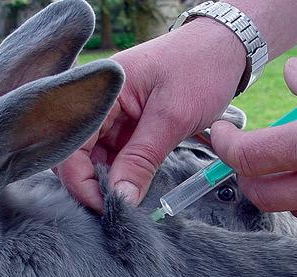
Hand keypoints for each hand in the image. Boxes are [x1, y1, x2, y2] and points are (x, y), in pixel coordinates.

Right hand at [56, 18, 246, 210]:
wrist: (226, 48)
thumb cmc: (201, 68)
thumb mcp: (172, 117)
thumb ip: (141, 159)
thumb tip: (120, 199)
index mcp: (99, 90)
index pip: (70, 143)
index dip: (80, 179)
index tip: (105, 205)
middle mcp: (97, 101)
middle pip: (75, 152)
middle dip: (90, 184)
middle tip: (116, 209)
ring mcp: (110, 114)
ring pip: (93, 158)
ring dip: (105, 181)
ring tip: (125, 203)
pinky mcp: (125, 125)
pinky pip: (112, 155)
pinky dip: (119, 174)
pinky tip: (131, 189)